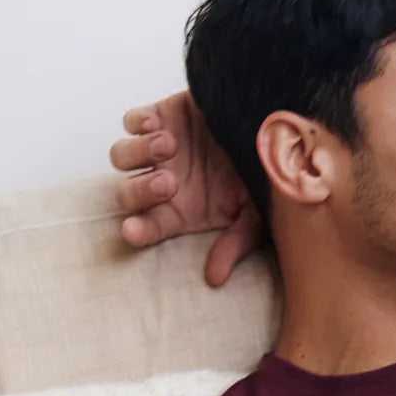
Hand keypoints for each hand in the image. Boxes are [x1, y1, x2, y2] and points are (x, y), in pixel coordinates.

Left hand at [108, 91, 264, 286]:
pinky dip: (139, 124)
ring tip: (170, 146)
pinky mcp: (161, 116)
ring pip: (122, 156)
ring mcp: (159, 150)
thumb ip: (234, 244)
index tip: (133, 230)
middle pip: (127, 193)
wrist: (274, 130)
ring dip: (140, 153)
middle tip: (169, 183)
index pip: (148, 227)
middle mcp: (164, 183)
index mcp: (181, 212)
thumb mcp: (257, 216)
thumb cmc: (265, 177)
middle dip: (141, 190)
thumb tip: (214, 279)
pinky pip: (132, 121)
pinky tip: (161, 127)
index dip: (136, 230)